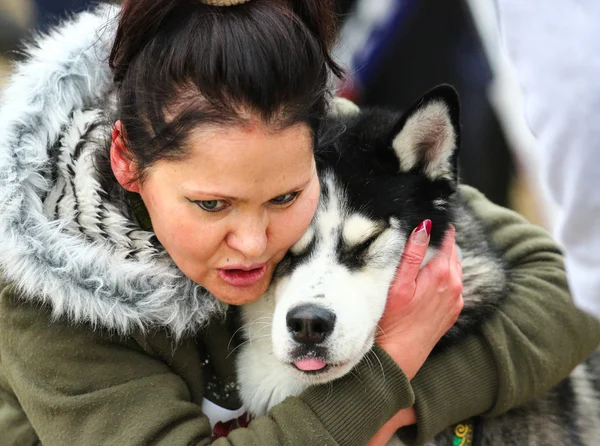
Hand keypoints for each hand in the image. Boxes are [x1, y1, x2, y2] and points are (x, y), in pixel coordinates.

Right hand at [370, 221, 462, 445]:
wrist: (398, 356)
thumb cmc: (392, 320)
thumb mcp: (398, 282)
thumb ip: (413, 253)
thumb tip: (425, 225)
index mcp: (444, 272)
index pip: (448, 236)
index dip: (437, 224)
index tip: (425, 213)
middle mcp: (456, 284)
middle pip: (451, 250)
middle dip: (438, 239)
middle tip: (419, 228)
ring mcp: (455, 299)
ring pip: (452, 267)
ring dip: (439, 257)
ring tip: (420, 249)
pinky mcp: (451, 311)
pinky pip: (450, 284)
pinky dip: (440, 274)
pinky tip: (423, 276)